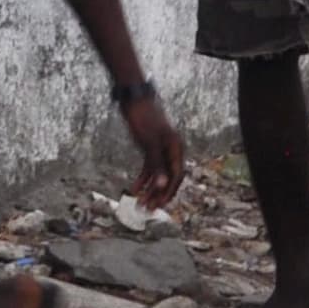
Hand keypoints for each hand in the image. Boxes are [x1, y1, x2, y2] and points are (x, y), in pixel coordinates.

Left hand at [121, 90, 185, 206]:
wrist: (133, 98)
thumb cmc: (143, 117)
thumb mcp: (148, 142)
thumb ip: (157, 164)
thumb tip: (163, 186)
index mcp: (176, 149)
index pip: (176, 176)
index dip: (168, 191)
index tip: (159, 205)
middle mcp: (171, 151)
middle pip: (167, 178)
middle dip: (158, 194)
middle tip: (148, 209)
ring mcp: (160, 150)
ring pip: (158, 175)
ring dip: (149, 189)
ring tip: (139, 203)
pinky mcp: (150, 148)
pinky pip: (149, 168)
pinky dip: (142, 178)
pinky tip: (134, 188)